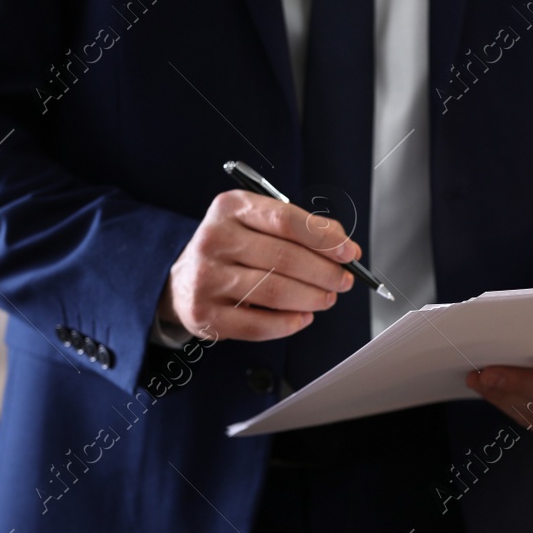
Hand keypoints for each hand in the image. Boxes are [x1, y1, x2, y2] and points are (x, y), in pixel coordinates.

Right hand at [158, 190, 357, 340]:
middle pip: (285, 258)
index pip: (285, 219)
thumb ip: (301, 229)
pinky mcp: (205, 314)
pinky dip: (289, 323)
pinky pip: (258, 324)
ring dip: (312, 298)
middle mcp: (214, 239)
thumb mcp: (257, 224)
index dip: (323, 238)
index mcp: (231, 208)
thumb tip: (344, 245)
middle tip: (344, 281)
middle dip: (324, 272)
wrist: (182, 281)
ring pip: (275, 291)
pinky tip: (303, 317)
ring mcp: (206, 278)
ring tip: (327, 298)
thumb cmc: (232, 250)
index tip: (349, 252)